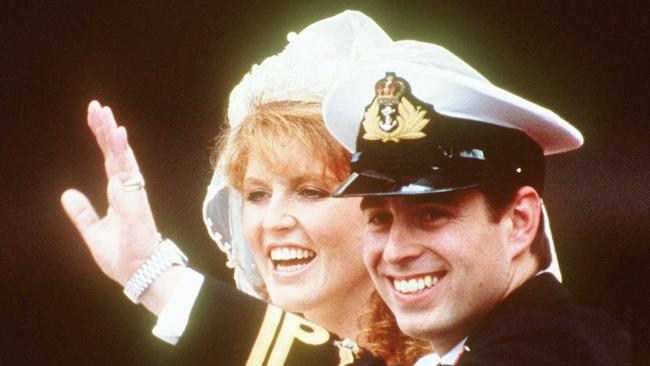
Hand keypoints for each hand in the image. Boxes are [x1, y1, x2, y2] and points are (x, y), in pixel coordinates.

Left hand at [61, 101, 159, 285]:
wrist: (139, 273)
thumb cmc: (123, 255)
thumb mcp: (93, 232)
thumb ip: (82, 213)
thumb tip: (67, 193)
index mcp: (119, 193)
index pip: (109, 159)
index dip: (102, 138)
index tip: (95, 117)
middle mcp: (127, 188)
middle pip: (115, 152)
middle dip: (106, 128)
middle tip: (96, 106)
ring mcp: (132, 192)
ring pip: (122, 156)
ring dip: (113, 134)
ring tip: (105, 113)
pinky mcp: (135, 200)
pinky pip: (127, 171)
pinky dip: (123, 151)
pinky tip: (118, 134)